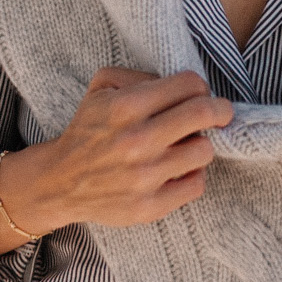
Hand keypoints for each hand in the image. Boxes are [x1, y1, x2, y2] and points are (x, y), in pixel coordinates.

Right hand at [0, 68, 233, 256]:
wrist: (61, 181)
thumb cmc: (88, 129)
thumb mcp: (102, 86)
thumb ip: (139, 74)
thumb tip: (179, 84)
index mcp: (125, 106)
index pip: (189, 85)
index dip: (199, 85)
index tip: (199, 92)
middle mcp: (137, 141)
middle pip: (203, 114)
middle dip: (219, 109)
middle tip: (220, 112)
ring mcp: (145, 177)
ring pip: (204, 150)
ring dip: (200, 143)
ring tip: (187, 143)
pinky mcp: (150, 206)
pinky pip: (196, 184)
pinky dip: (192, 174)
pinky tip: (179, 168)